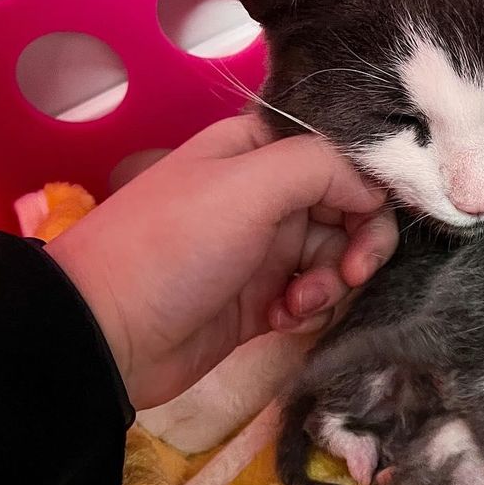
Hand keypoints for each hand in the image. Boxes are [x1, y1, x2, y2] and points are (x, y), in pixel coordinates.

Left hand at [46, 116, 396, 408]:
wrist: (108, 333)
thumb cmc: (175, 245)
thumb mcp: (249, 185)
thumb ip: (323, 167)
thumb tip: (375, 189)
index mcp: (258, 150)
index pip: (340, 155)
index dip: (368, 186)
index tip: (371, 219)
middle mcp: (267, 194)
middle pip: (349, 209)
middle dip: (358, 243)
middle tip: (351, 273)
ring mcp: (266, 250)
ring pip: (337, 258)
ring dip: (330, 284)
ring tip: (296, 304)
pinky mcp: (264, 301)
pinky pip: (315, 298)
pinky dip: (309, 311)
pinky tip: (280, 321)